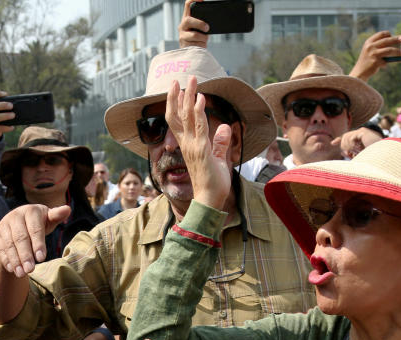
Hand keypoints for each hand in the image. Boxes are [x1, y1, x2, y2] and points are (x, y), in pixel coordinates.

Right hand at [0, 203, 70, 276]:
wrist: (20, 222)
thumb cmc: (39, 222)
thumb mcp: (49, 219)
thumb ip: (57, 216)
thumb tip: (67, 209)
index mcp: (31, 211)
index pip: (34, 229)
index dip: (38, 244)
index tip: (41, 258)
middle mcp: (15, 215)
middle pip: (20, 238)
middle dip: (25, 255)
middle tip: (30, 270)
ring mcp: (4, 224)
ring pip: (9, 244)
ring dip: (15, 260)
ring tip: (21, 273)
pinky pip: (0, 248)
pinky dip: (6, 260)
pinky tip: (12, 270)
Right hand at [166, 76, 232, 209]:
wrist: (209, 200)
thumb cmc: (213, 183)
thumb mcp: (218, 159)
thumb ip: (220, 143)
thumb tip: (224, 128)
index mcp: (189, 146)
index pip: (178, 121)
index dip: (176, 104)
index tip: (178, 89)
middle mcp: (187, 144)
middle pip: (178, 115)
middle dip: (177, 96)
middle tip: (178, 79)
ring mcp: (193, 146)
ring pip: (187, 117)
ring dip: (189, 96)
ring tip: (191, 80)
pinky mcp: (202, 150)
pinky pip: (199, 127)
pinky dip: (199, 111)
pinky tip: (201, 98)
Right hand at [179, 0, 209, 47]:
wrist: (192, 54)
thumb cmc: (198, 39)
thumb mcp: (200, 29)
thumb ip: (202, 24)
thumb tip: (209, 24)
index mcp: (187, 18)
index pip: (187, 5)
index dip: (193, 0)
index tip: (201, 0)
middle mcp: (182, 25)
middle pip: (188, 20)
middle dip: (200, 24)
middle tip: (207, 28)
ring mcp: (182, 35)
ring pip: (194, 35)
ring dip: (203, 38)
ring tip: (204, 40)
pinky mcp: (184, 45)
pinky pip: (196, 44)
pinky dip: (202, 45)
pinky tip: (200, 45)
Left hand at [333, 127, 382, 159]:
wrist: (382, 156)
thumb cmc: (373, 158)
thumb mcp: (359, 157)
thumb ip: (351, 154)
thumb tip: (342, 151)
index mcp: (361, 139)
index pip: (347, 137)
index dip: (339, 140)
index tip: (332, 143)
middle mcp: (361, 134)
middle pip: (344, 137)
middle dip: (344, 146)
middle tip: (350, 153)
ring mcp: (362, 132)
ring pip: (346, 137)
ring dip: (348, 146)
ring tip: (356, 151)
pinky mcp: (363, 131)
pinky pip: (350, 137)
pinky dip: (351, 144)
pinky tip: (358, 147)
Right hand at [349, 31, 400, 80]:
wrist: (359, 72)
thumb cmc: (366, 61)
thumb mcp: (370, 51)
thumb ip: (378, 47)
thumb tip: (394, 45)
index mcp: (369, 42)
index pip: (381, 34)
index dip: (388, 34)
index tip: (393, 35)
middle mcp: (370, 46)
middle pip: (387, 40)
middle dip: (396, 39)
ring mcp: (373, 54)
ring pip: (389, 50)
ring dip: (397, 51)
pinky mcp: (376, 62)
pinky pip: (385, 61)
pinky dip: (386, 63)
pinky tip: (385, 65)